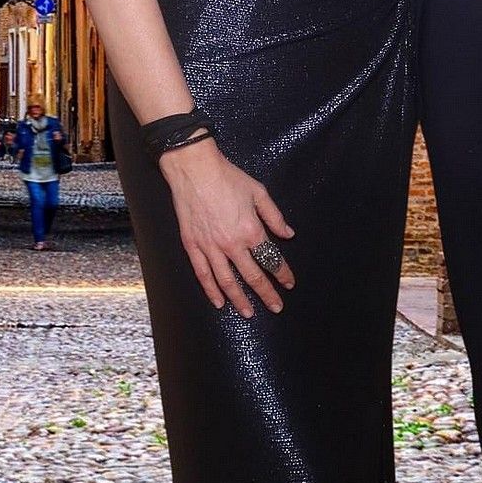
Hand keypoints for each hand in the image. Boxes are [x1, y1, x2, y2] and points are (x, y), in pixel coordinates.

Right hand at [160, 138, 294, 317]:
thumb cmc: (227, 178)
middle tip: (276, 307)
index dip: (282, 273)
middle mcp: (232, 244)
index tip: (289, 283)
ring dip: (240, 299)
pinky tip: (218, 302)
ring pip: (227, 281)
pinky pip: (203, 274)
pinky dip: (211, 290)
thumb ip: (275, 216)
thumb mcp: (259, 192)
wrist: (195, 169)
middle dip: (266, 294)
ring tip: (248, 313)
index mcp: (251, 230)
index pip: (270, 259)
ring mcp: (210, 247)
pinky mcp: (192, 246)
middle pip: (252, 276)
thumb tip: (288, 234)